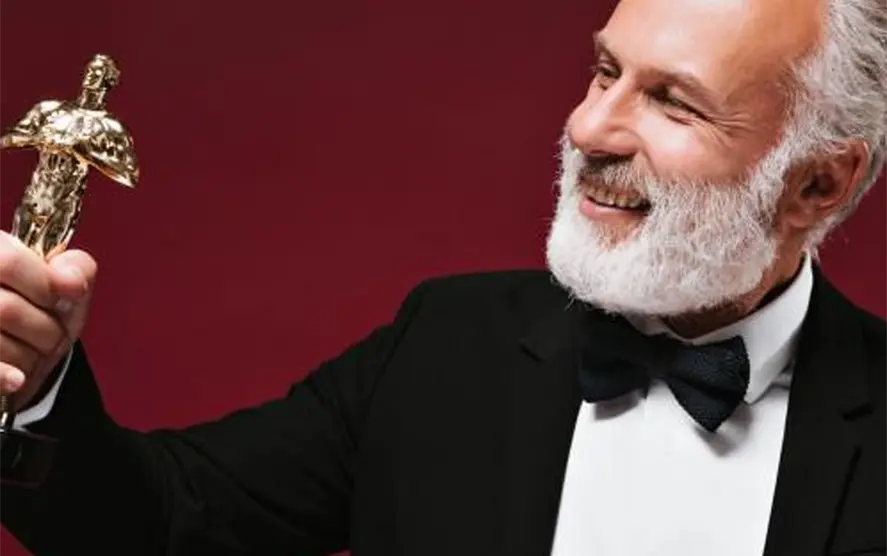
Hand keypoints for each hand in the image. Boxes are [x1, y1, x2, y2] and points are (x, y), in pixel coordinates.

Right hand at [0, 232, 95, 409]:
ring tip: (33, 350)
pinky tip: (17, 379)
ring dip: (31, 354)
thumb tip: (72, 282)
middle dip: (45, 329)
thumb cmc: (43, 313)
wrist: (22, 357)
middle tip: (52, 334)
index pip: (8, 262)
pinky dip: (7, 377)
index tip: (71, 294)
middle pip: (6, 309)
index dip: (46, 284)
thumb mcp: (69, 285)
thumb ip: (76, 268)